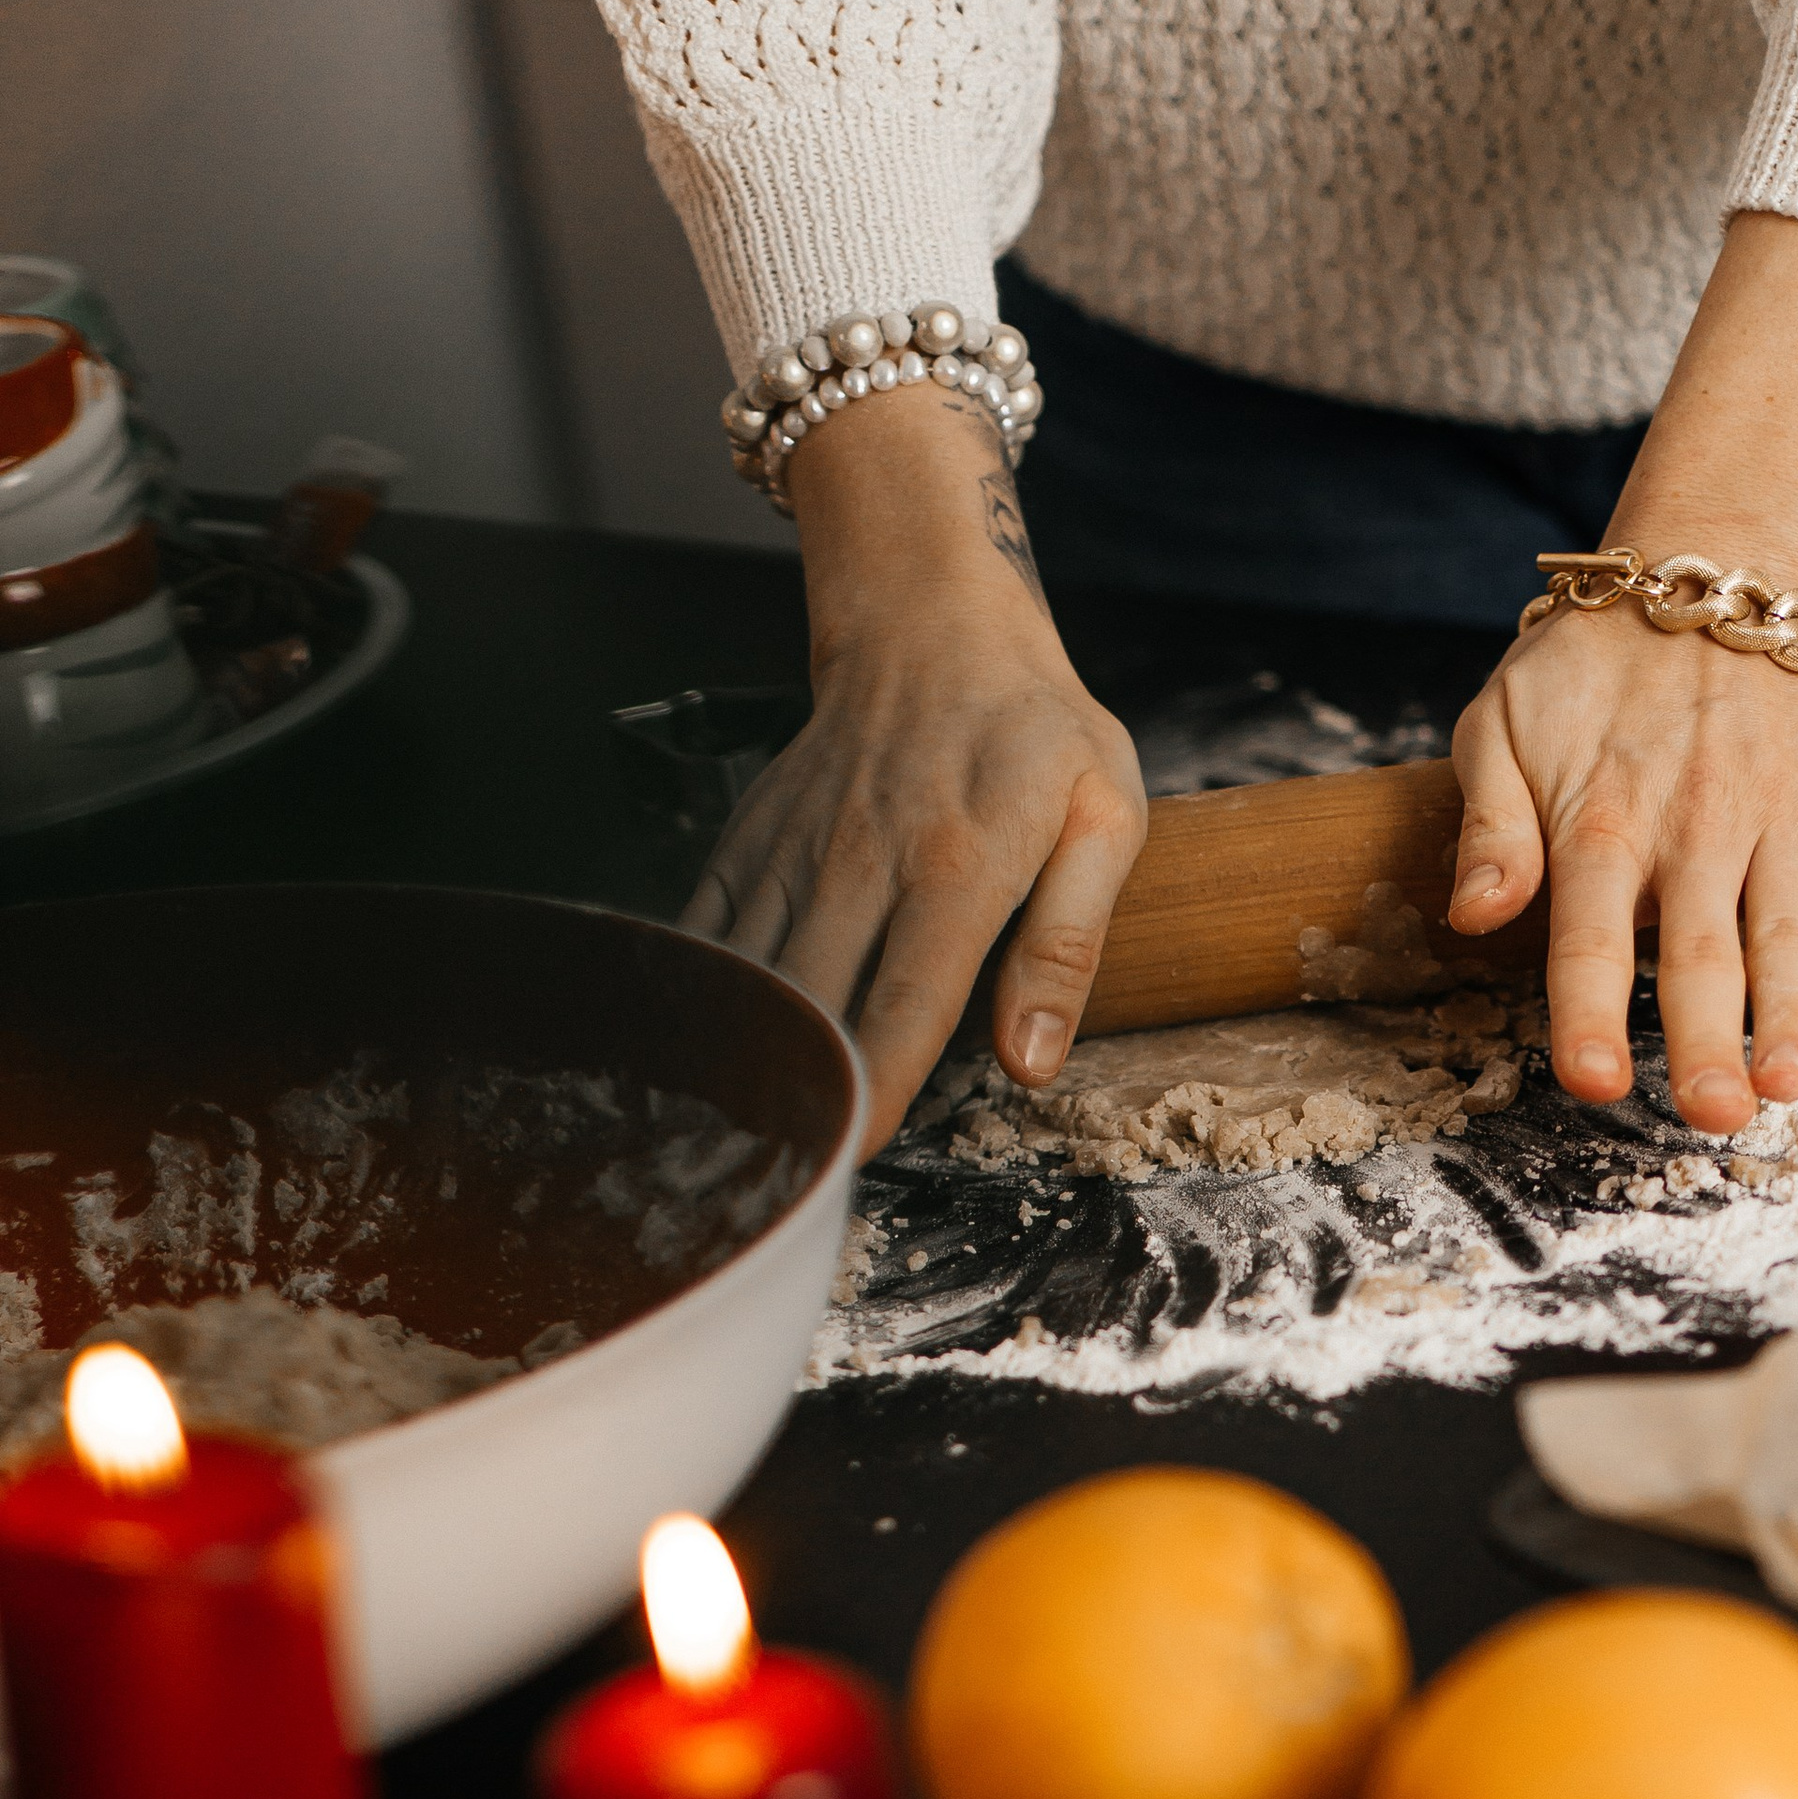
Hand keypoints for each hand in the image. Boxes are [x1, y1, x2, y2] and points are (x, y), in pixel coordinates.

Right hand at [684, 388, 1145, 1154]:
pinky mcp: (752, 842)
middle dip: (794, 1095)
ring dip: (735, 1057)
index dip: (876, 1092)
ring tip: (726, 1142)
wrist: (932, 621)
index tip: (850, 1158)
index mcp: (959, 868)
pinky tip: (691, 1057)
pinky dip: (698, 996)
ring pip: (746, 975)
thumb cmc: (1034, 730)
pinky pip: (709, 931)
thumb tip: (1033, 1061)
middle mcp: (863, 862)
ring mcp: (797, 851)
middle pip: (809, 1005)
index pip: (907, 1007)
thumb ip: (1070, 943)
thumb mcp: (1106, 818)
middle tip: (784, 1177)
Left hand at [1445, 211, 1797, 1132]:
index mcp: (1602, 819)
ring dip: (1793, 1010)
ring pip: (1787, 924)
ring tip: (1791, 1084)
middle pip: (1700, 951)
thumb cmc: (1595, 662)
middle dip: (1707, 1041)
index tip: (1593, 1081)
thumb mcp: (1503, 722)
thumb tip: (1474, 913)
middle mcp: (1694, 821)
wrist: (1722, 561)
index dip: (1590, 1011)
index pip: (1591, 936)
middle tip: (1713, 1117)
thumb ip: (1490, 825)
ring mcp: (1780, 806)